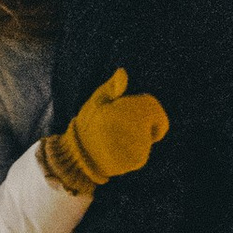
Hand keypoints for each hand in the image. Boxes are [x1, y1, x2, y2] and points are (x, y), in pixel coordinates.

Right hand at [39, 67, 167, 194]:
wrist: (79, 156)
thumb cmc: (89, 124)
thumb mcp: (97, 101)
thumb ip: (112, 87)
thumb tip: (123, 72)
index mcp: (128, 111)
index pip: (152, 107)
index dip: (141, 105)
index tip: (125, 110)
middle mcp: (137, 129)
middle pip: (151, 121)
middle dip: (139, 121)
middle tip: (117, 126)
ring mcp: (140, 145)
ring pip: (148, 137)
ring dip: (138, 136)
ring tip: (115, 139)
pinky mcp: (138, 160)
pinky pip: (145, 151)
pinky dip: (135, 151)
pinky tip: (118, 150)